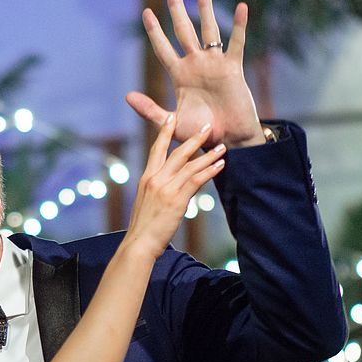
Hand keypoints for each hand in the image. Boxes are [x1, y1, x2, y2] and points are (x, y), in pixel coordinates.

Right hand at [124, 112, 225, 259]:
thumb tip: (170, 190)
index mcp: (146, 178)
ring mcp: (165, 188)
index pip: (156, 150)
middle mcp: (155, 179)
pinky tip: (220, 165)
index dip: (164, 132)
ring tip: (222, 147)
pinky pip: (196, 180)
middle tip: (208, 126)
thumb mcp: (146, 204)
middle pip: (177, 153)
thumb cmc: (144, 228)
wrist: (139, 244)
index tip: (172, 118)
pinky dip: (209, 171)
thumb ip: (157, 191)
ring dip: (208, 155)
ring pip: (190, 165)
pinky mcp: (176, 200)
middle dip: (193, 138)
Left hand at [125, 0, 264, 147]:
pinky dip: (239, 26)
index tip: (146, 12)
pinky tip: (241, 7)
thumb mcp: (172, 124)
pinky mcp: (233, 68)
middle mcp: (196, 65)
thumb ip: (151, 111)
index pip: (163, 48)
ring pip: (209, 30)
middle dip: (177, 8)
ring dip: (205, 8)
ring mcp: (215, 64)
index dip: (154, 31)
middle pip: (184, 30)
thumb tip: (127, 97)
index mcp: (180, 75)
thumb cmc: (201, 135)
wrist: (228, 142)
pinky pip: (237, 43)